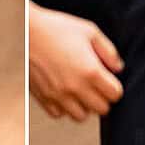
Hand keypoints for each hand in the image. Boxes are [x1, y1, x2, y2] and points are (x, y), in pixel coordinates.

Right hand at [28, 2, 124, 119]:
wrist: (26, 33)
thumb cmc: (58, 28)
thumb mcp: (89, 31)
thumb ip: (108, 51)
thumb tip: (118, 69)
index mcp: (90, 71)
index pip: (115, 95)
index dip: (115, 86)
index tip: (109, 78)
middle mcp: (75, 88)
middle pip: (102, 109)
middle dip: (103, 97)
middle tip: (97, 83)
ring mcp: (59, 96)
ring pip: (81, 116)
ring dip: (84, 105)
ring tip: (80, 88)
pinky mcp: (44, 100)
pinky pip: (60, 115)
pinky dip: (65, 107)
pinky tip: (64, 91)